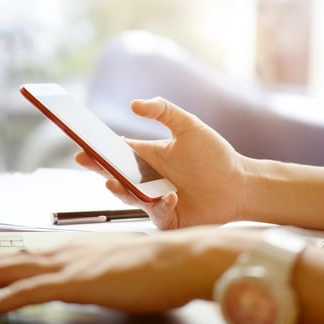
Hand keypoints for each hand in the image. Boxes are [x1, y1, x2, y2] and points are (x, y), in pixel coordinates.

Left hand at [0, 227, 254, 323]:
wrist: (182, 259)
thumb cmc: (157, 267)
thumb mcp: (113, 270)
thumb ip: (88, 275)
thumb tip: (73, 286)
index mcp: (68, 247)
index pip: (15, 255)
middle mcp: (60, 250)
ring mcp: (65, 264)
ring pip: (1, 273)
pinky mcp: (73, 281)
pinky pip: (20, 293)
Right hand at [75, 97, 246, 229]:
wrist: (240, 184)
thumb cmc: (215, 155)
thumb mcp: (189, 126)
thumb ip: (163, 110)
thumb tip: (134, 104)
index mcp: (148, 157)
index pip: (116, 153)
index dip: (97, 150)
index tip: (83, 146)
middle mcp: (147, 179)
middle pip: (115, 175)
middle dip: (98, 169)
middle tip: (87, 162)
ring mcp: (155, 200)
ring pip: (128, 197)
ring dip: (120, 190)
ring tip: (114, 181)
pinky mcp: (167, 219)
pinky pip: (155, 214)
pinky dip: (159, 205)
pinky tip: (171, 196)